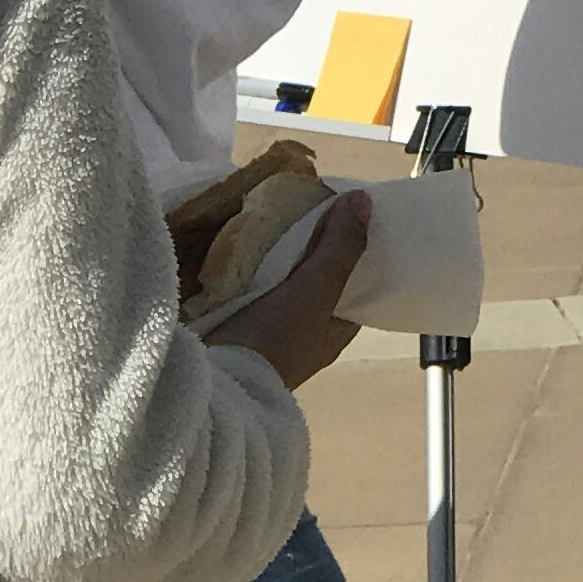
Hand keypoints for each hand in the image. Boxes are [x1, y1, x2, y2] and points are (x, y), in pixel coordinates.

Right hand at [211, 193, 365, 388]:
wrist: (217, 381)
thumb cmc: (277, 339)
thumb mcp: (317, 291)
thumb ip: (341, 249)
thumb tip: (365, 200)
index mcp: (335, 329)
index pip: (356, 283)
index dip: (355, 248)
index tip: (346, 211)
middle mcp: (307, 331)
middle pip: (318, 279)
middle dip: (311, 245)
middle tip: (304, 202)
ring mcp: (271, 329)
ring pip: (283, 280)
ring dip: (278, 252)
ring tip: (273, 210)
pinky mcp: (237, 324)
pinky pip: (250, 286)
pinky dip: (250, 263)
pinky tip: (242, 238)